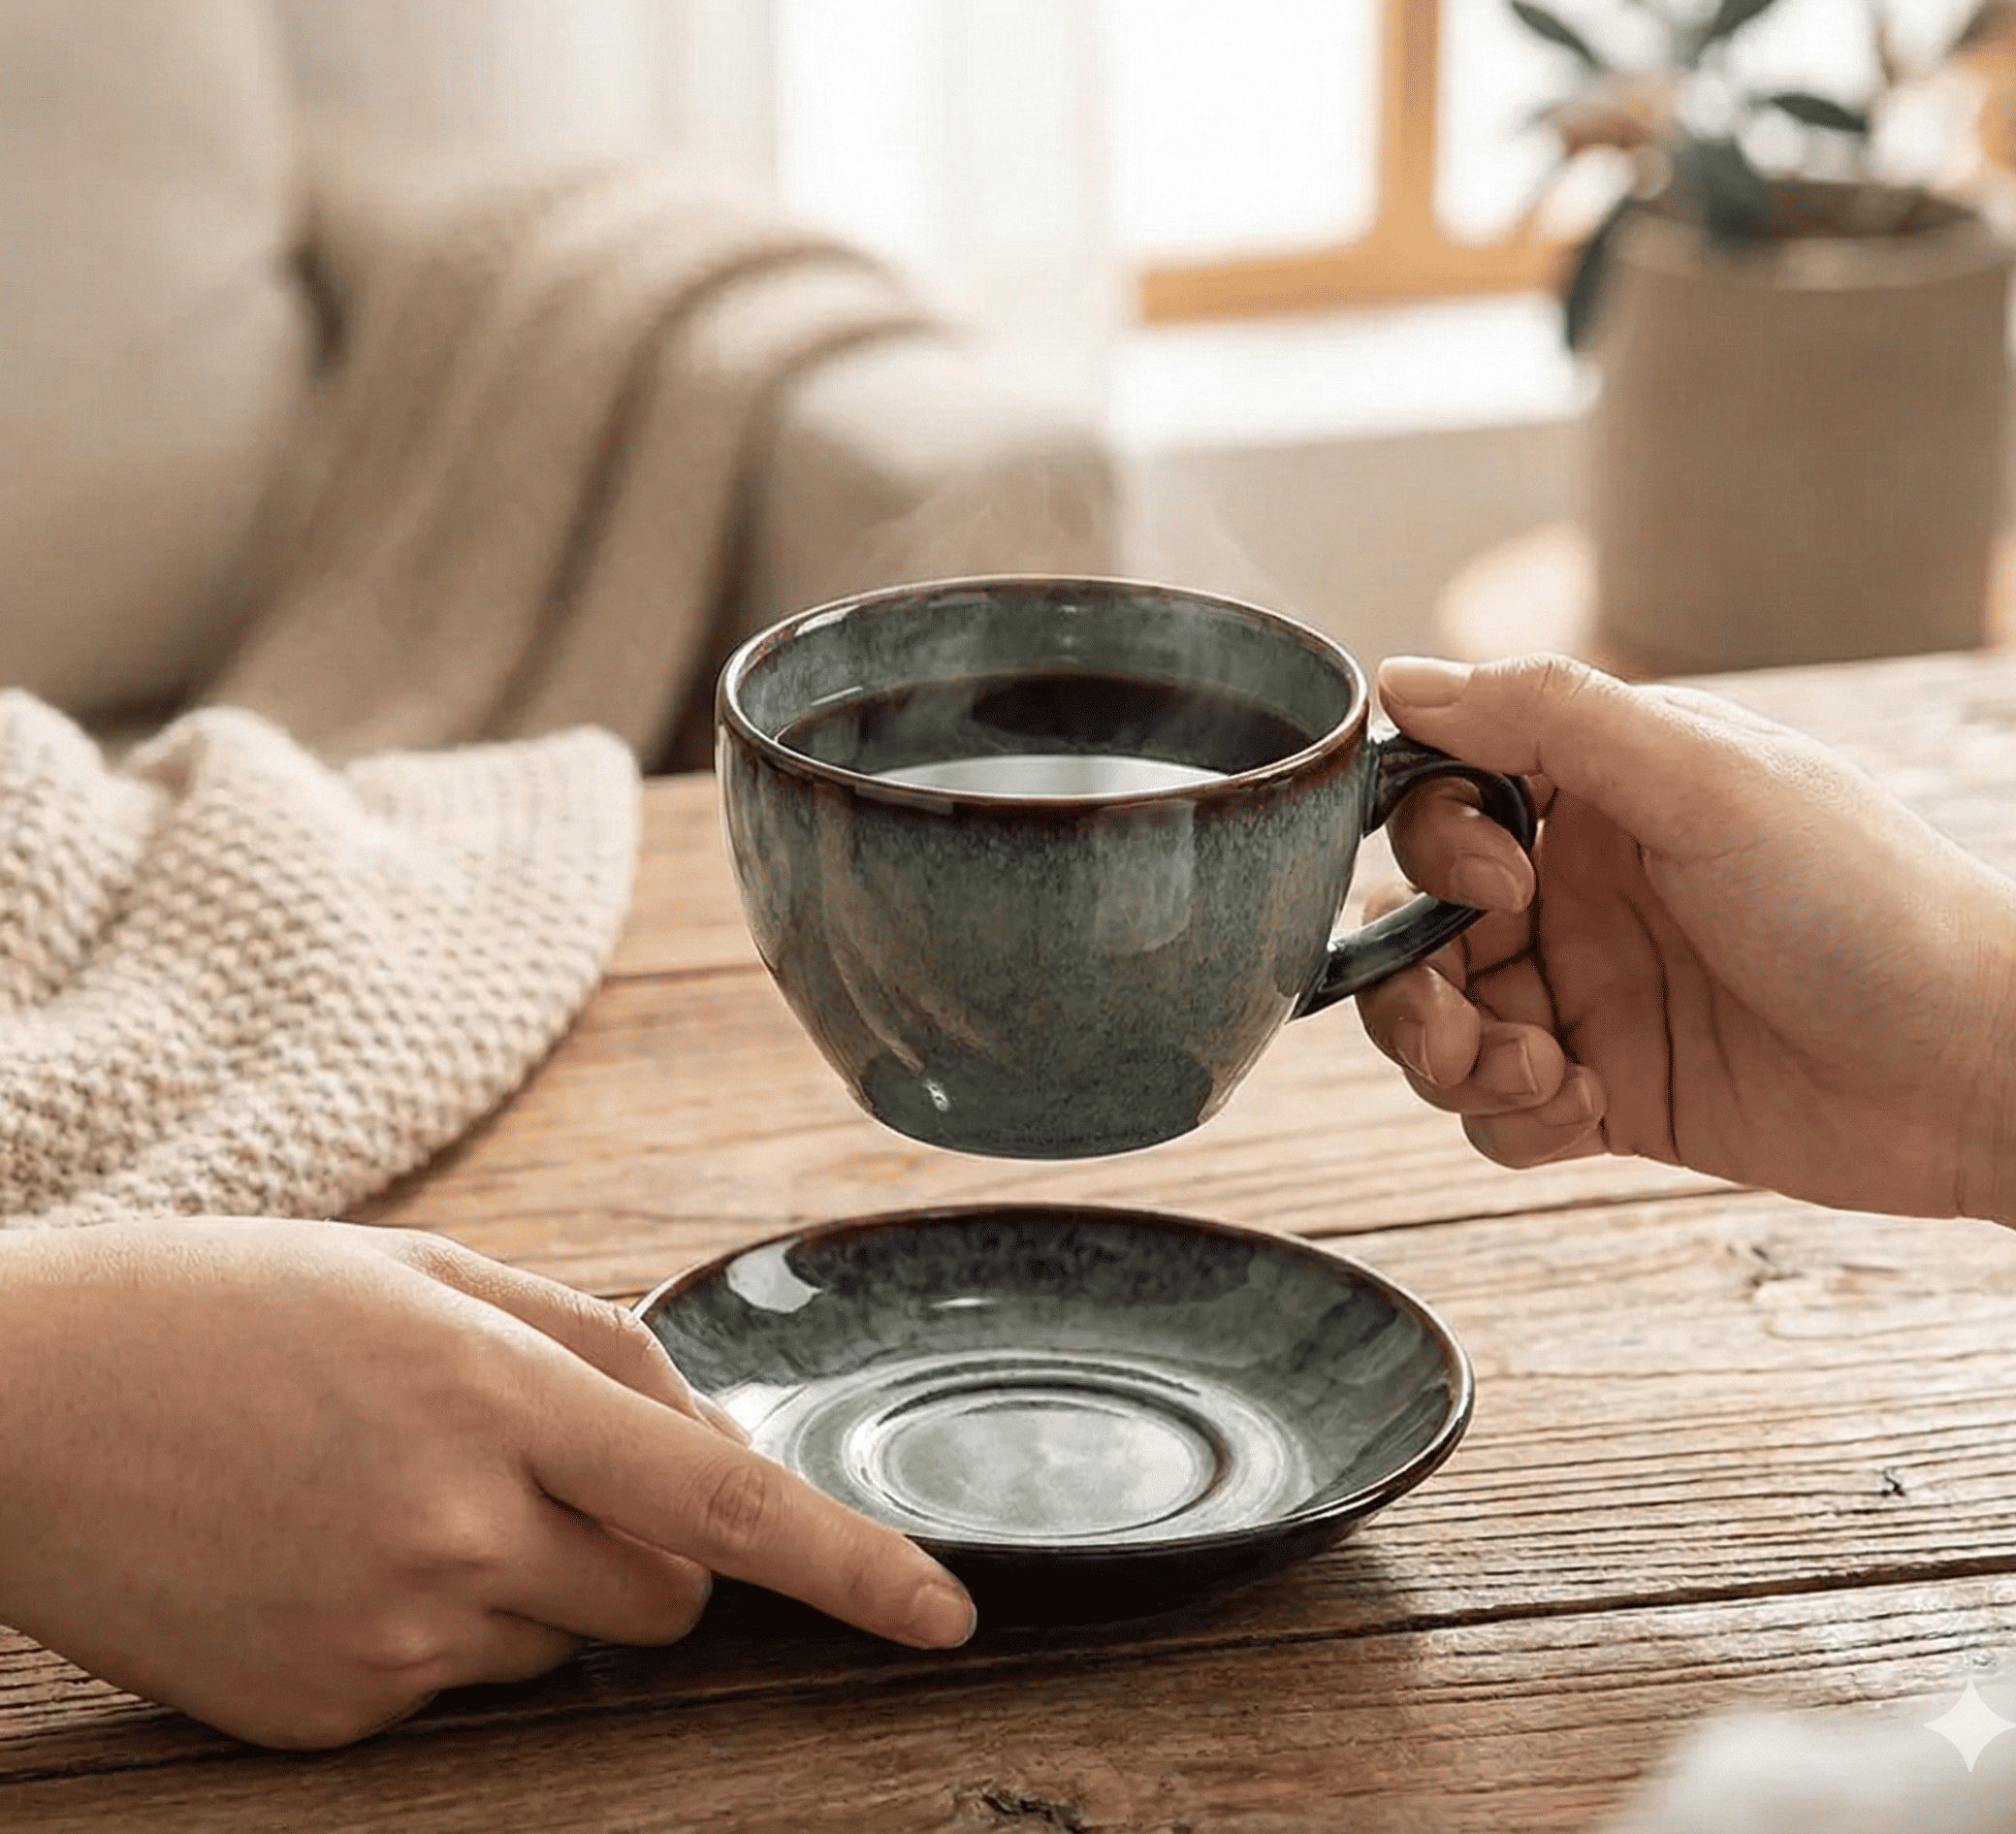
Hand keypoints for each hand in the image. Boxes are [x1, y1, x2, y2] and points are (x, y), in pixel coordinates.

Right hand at [0, 1218, 973, 1748]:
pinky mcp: (320, 1717)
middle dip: (654, 1550)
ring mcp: (381, 1637)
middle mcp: (450, 1529)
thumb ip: (598, 1348)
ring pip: (563, 1644)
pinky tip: (335, 1548)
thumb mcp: (432, 1274)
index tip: (947, 1616)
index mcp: (491, 1393)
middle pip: (664, 1595)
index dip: (852, 1567)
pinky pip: (456, 1688)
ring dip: (535, 1580)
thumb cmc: (236, 1307)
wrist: (19, 1405)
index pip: (721, 1506)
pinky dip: (438, 1626)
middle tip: (543, 1471)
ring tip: (396, 1490)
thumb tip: (711, 1444)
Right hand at [1363, 655, 2015, 1246]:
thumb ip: (1548, 715)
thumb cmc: (1870, 905)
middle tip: (1459, 1027)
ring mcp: (1591, 995)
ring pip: (1438, 1025)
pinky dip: (1513, 1120)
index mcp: (1597, 794)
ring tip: (1540, 1075)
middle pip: (1414, 928)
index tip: (1503, 887)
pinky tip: (1585, 1112)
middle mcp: (1579, 890)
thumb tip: (1398, 679)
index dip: (1432, 851)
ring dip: (1456, 1060)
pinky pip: (1496, 1113)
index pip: (1439, 803)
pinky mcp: (1608, 1093)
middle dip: (1409, 983)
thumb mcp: (1706, 780)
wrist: (1979, 1069)